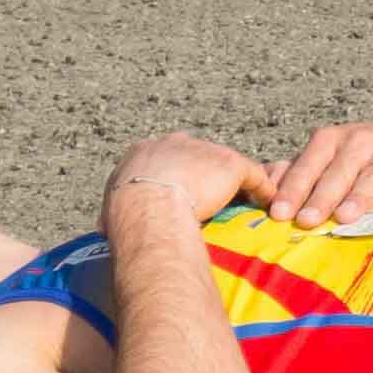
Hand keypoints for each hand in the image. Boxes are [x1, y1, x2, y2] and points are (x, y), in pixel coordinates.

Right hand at [104, 132, 270, 223]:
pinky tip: (268, 203)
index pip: (165, 158)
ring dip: (236, 183)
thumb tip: (104, 229)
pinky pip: (253, 176)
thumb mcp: (111, 211)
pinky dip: (262, 189)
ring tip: (249, 200)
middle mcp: (174, 143)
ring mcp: (203, 150)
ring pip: (226, 165)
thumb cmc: (123, 217)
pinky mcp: (229, 163)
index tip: (181, 192)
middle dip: (206, 175)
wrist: (147, 207)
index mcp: (142, 151)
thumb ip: (117, 211)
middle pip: (198, 156)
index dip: (175, 176)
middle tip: (216, 197)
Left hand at [266, 117, 372, 226]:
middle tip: (306, 221)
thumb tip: (261, 183)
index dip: (293, 189)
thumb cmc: (361, 154)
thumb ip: (297, 169)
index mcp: (330, 140)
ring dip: (358, 198)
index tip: (278, 213)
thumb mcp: (329, 154)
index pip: (308, 166)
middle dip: (321, 198)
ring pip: (371, 177)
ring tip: (345, 218)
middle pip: (337, 173)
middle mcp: (359, 142)